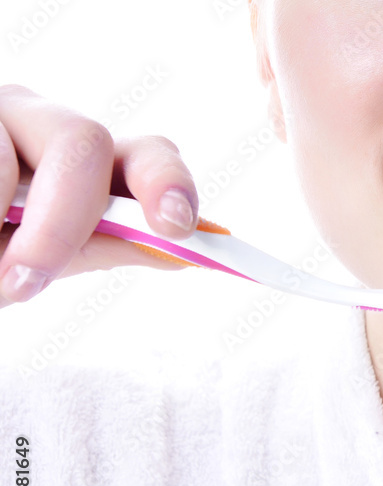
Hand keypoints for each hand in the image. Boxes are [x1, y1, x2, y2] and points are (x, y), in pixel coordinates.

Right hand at [0, 84, 199, 308]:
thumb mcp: (40, 259)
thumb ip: (101, 247)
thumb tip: (178, 254)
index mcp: (83, 163)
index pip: (146, 154)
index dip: (167, 183)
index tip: (177, 226)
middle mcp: (42, 123)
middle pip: (83, 143)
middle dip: (59, 222)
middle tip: (25, 279)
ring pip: (5, 160)